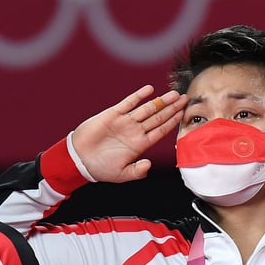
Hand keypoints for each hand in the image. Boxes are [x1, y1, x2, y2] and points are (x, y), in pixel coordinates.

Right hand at [70, 85, 186, 182]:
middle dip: (172, 108)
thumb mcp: (121, 174)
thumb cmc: (99, 168)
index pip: (160, 131)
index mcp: (139, 144)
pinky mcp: (113, 114)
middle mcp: (135, 131)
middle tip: (185, 99)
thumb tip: (149, 165)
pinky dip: (139, 96)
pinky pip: (128, 103)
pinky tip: (149, 90)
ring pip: (147, 108)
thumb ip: (136, 171)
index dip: (172, 122)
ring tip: (173, 94)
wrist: (79, 158)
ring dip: (160, 101)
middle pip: (158, 117)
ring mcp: (125, 122)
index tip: (183, 114)